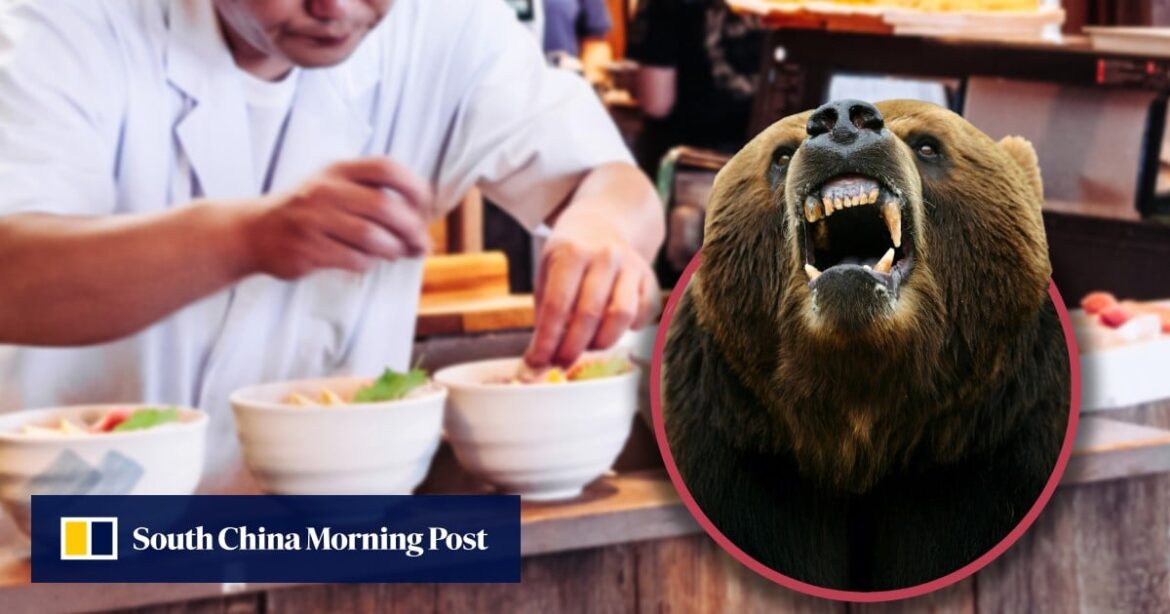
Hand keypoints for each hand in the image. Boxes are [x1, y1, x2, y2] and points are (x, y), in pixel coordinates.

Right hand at [241, 157, 432, 278]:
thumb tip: (422, 227)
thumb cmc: (307, 212)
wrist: (254, 232)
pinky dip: (369, 263)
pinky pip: (354, 259)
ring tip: (395, 253)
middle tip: (420, 244)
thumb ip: (374, 198)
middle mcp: (326, 190)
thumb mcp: (335, 188)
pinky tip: (366, 261)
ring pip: (372, 237)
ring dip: (393, 250)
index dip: (414, 187)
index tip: (424, 207)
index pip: (387, 168)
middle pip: (385, 208)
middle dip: (411, 229)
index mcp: (338, 170)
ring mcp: (314, 220)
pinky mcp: (308, 249)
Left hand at [525, 234, 659, 367]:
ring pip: (621, 315)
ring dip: (602, 342)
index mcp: (573, 253)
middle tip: (560, 363)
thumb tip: (538, 361)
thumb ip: (544, 316)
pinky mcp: (650, 277)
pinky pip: (645, 313)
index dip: (547, 340)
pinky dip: (631, 329)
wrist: (602, 225)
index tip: (537, 361)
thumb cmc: (569, 259)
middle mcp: (605, 256)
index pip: (557, 305)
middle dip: (572, 348)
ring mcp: (631, 266)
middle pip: (589, 314)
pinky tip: (613, 327)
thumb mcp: (547, 275)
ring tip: (587, 347)